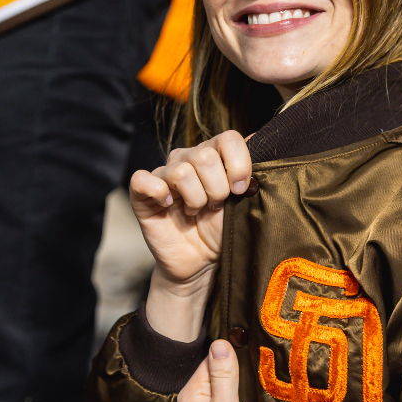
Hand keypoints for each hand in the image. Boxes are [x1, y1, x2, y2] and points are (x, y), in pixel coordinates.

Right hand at [130, 131, 250, 339]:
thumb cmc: (222, 230)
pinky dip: (159, 193)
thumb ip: (249, 174)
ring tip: (195, 211)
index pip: (228, 138)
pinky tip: (169, 206)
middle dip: (217, 189)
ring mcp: (164, 174)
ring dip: (195, 199)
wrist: (201, 263)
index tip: (240, 190)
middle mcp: (187, 158)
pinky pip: (143, 180)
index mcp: (213, 154)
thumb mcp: (242, 203)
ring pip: (181, 172)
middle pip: (205, 157)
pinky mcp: (142, 193)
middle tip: (214, 206)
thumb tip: (258, 140)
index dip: (238, 164)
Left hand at [178, 340, 253, 401]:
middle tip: (257, 361)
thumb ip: (224, 376)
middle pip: (216, 372)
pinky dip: (239, 397)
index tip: (250, 347)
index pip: (209, 359)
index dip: (229, 353)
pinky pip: (227, 400)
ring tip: (256, 378)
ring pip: (224, 386)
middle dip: (235, 368)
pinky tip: (250, 398)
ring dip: (239, 383)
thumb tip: (221, 342)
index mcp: (190, 394)